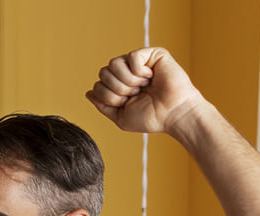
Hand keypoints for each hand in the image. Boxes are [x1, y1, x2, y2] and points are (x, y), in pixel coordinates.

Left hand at [86, 47, 203, 134]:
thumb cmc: (150, 117)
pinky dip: (139, 71)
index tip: (125, 103)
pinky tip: (151, 76)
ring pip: (113, 63)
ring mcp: (138, 62)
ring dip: (126, 81)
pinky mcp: (152, 54)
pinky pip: (131, 56)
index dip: (108, 97)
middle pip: (103, 73)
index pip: (97, 85)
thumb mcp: (119, 116)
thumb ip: (102, 104)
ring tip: (142, 86)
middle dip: (116, 89)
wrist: (172, 113)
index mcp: (118, 86)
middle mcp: (127, 72)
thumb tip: (88, 92)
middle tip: (135, 94)